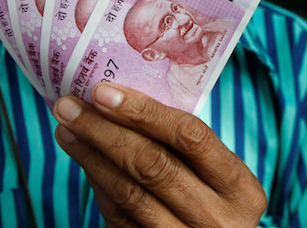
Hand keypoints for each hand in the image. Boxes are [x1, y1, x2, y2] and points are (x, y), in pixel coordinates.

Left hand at [52, 83, 266, 226]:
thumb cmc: (213, 202)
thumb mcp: (216, 176)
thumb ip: (183, 146)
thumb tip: (119, 99)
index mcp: (240, 189)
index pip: (190, 137)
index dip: (144, 112)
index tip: (102, 91)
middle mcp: (218, 220)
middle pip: (153, 164)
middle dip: (104, 129)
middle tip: (69, 105)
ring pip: (129, 192)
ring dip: (90, 155)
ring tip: (66, 128)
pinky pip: (118, 215)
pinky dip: (97, 183)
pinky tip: (83, 159)